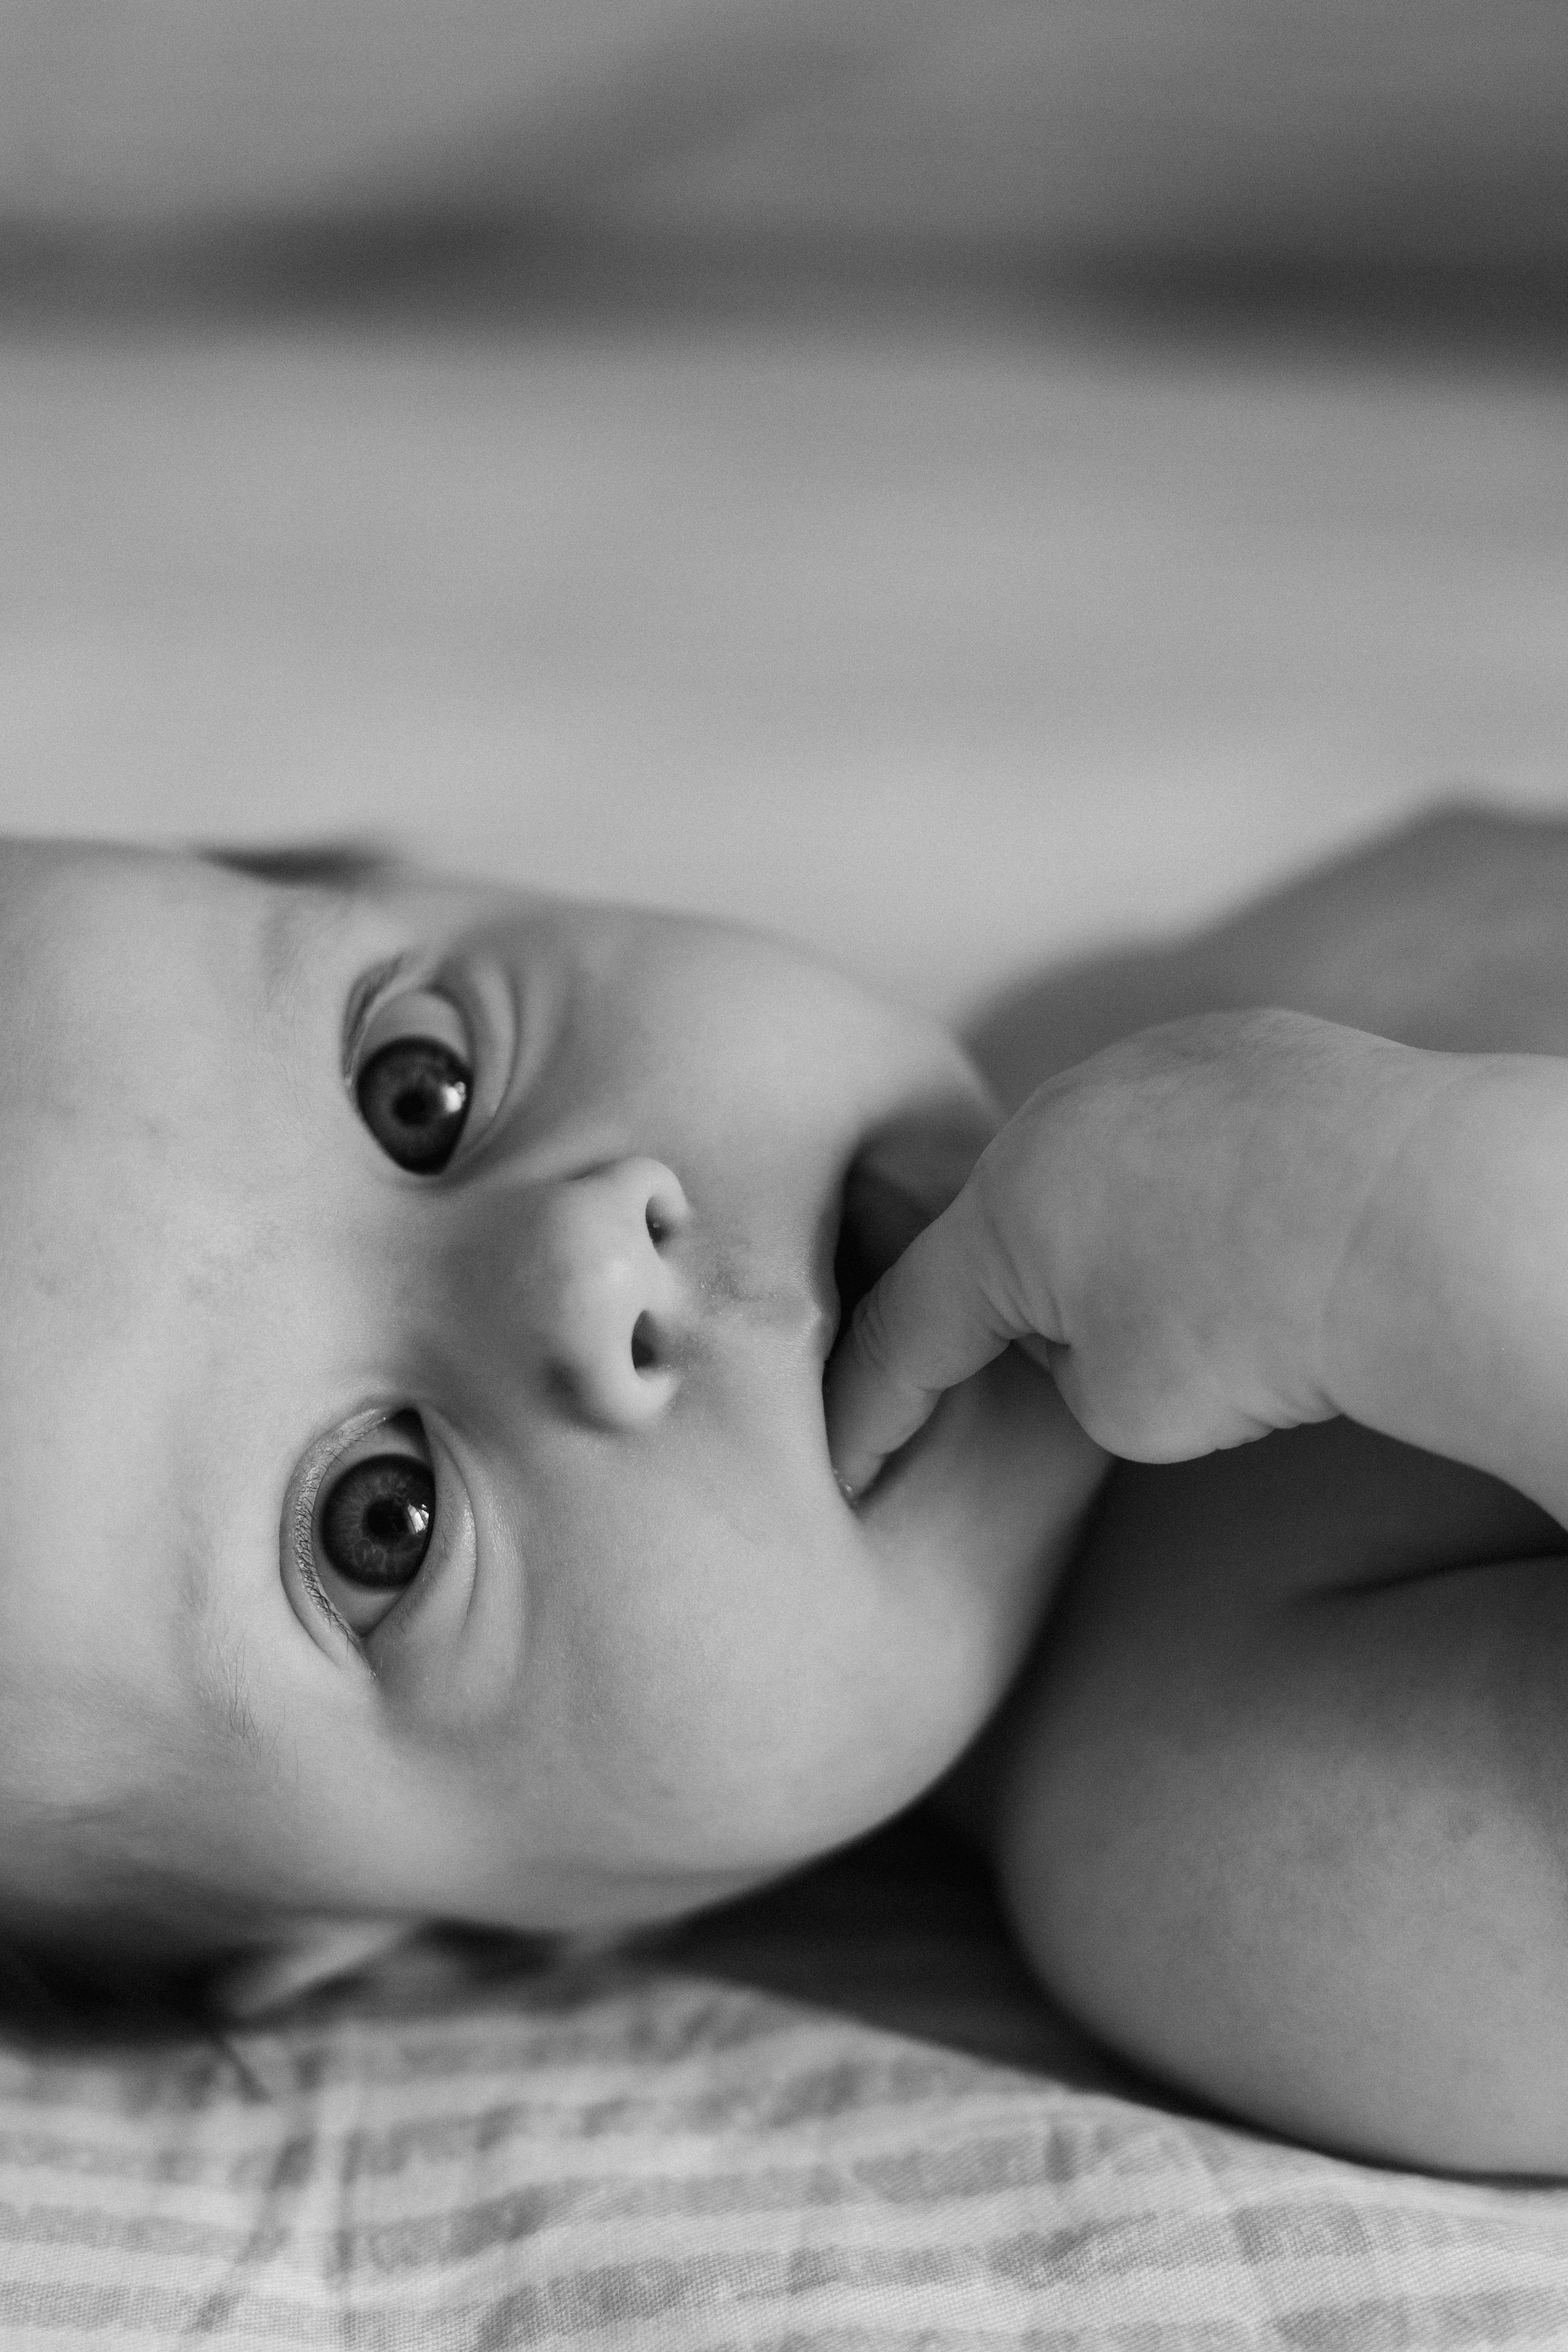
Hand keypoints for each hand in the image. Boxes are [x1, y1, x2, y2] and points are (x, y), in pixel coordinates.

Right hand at [826, 1010, 1418, 1497]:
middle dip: (1023, 1307)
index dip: (875, 1408)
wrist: (1422, 1217)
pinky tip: (1266, 1231)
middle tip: (1076, 1375)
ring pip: (1100, 1166)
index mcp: (1006, 1204)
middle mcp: (1064, 1108)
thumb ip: (1069, 1371)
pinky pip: (1193, 1125)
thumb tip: (1094, 1326)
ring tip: (1207, 1300)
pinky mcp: (1252, 1043)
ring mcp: (1159, 1058)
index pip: (910, 1324)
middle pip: (1008, 1227)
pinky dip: (1206, 1183)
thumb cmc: (1263, 1325)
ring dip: (1120, 1235)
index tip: (851, 1466)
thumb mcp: (1125, 1409)